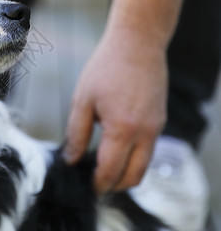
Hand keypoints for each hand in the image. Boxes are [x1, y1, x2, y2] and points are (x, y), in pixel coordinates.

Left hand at [63, 32, 167, 194]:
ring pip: (144, 166)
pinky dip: (133, 158)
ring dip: (125, 174)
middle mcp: (145, 133)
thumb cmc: (106, 67)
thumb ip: (76, 133)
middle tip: (95, 183)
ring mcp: (156, 128)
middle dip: (113, 186)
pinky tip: (115, 149)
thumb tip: (71, 159)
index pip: (110, 171)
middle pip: (133, 177)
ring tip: (103, 168)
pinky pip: (148, 150)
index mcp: (123, 129)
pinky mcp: (159, 121)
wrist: (137, 43)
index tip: (86, 187)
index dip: (97, 184)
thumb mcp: (82, 100)